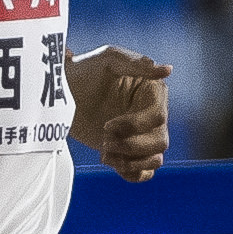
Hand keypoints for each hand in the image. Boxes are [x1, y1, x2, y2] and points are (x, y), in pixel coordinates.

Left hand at [69, 46, 171, 180]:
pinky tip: (111, 162)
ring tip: (105, 154)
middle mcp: (153, 116)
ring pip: (156, 159)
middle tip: (103, 140)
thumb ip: (137, 64)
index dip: (134, 126)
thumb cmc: (86, 70)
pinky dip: (132, 174)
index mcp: (153, 93)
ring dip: (130, 162)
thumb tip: (168, 70)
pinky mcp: (131, 152)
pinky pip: (145, 172)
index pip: (158, 117)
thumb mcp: (109, 60)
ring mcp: (143, 135)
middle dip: (130, 146)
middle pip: (160, 142)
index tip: (107, 125)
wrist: (64, 92)